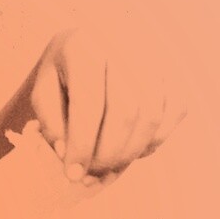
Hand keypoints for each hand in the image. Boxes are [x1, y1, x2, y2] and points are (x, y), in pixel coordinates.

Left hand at [24, 26, 187, 183]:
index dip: (82, 145)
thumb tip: (70, 154)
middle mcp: (122, 43)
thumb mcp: (44, 93)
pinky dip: (156, 138)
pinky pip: (175, 109)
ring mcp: (152, 54)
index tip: (73, 174)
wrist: (91, 44)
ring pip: (152, 115)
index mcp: (83, 46)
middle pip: (125, 112)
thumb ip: (52, 124)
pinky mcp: (172, 69)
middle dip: (109, 153)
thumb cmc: (64, 75)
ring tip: (110, 167)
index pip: (88, 103)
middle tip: (92, 175)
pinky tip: (133, 148)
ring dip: (131, 152)